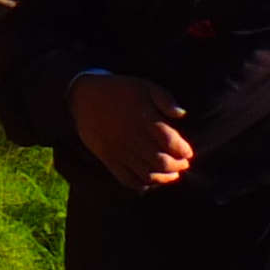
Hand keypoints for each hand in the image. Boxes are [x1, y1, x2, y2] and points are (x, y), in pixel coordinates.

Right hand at [71, 73, 194, 190]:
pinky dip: (142, 184)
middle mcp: (131, 137)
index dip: (182, 150)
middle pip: (160, 160)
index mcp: (142, 117)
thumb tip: (182, 115)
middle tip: (183, 164)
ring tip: (171, 174)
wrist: (82, 96)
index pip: (169, 142)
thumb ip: (165, 99)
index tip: (188, 152)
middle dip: (177, 165)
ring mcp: (118, 150)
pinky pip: (127, 179)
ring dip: (163, 177)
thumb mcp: (143, 85)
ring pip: (146, 173)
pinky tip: (151, 181)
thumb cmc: (118, 90)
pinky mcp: (108, 158)